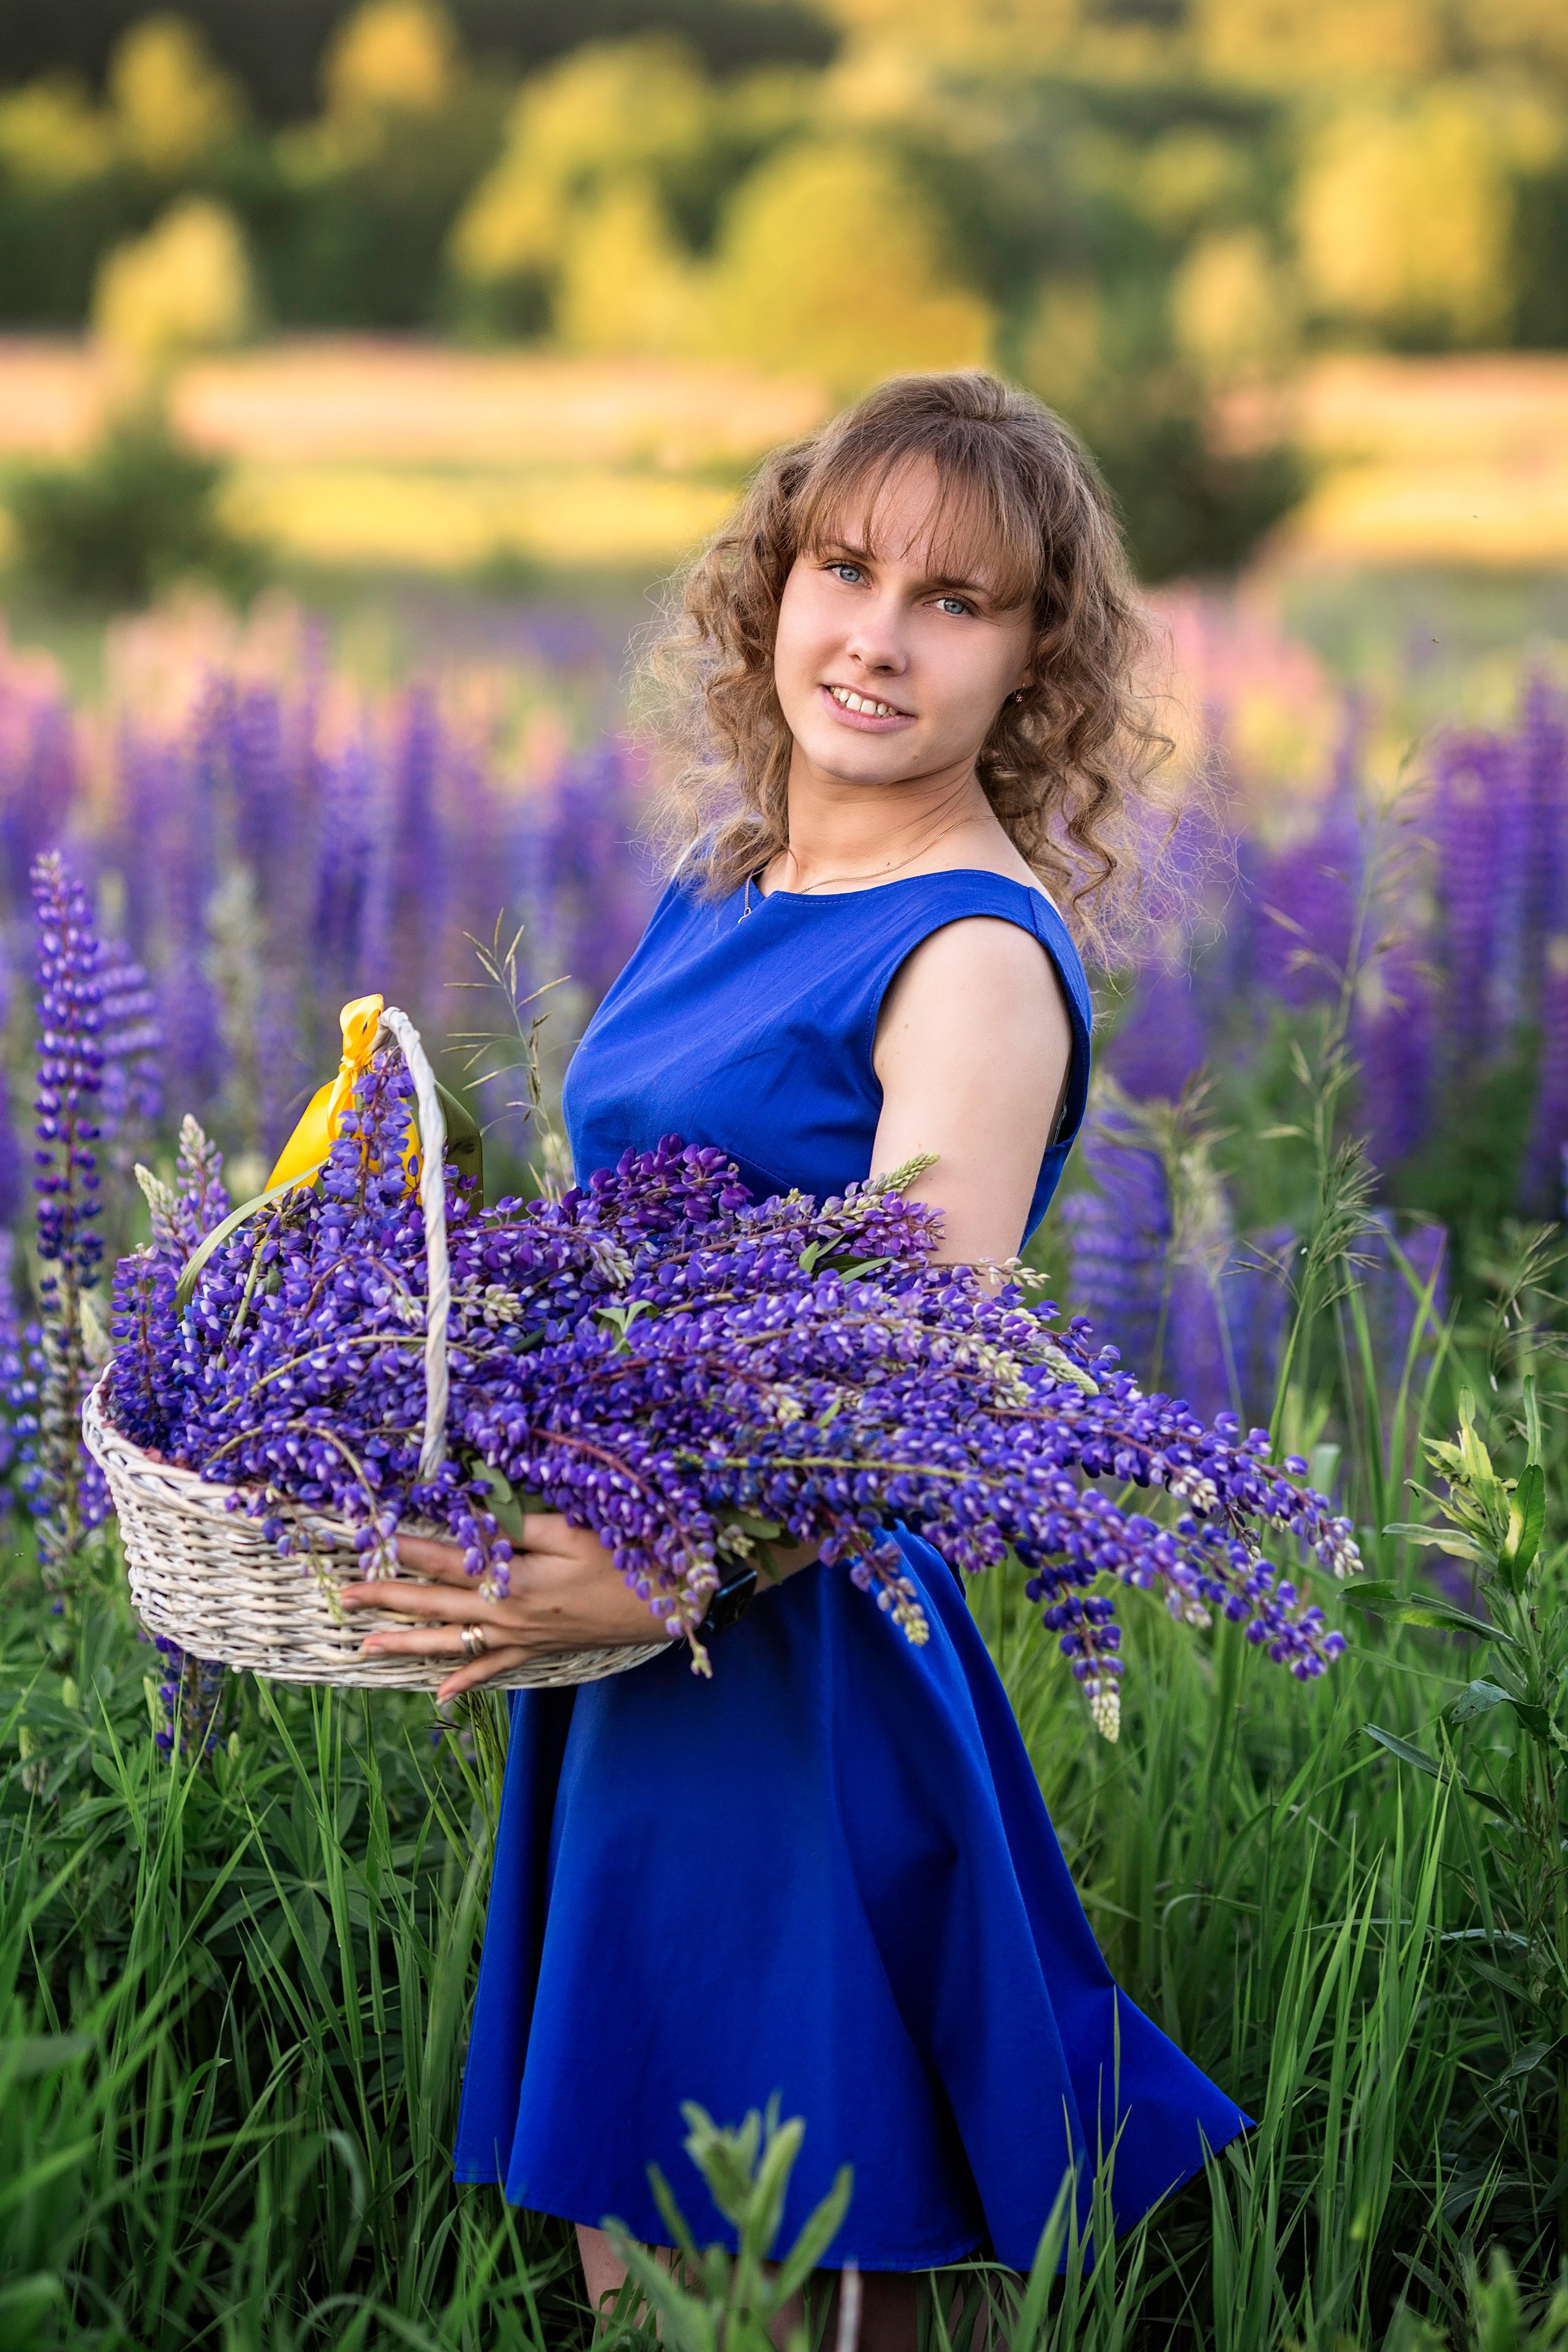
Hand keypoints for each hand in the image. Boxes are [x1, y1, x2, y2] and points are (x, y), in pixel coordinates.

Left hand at [340, 1516, 670, 1701]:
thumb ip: (519, 1526)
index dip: (405, 1548)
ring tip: (365, 1647)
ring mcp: (522, 1639)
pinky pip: (494, 1670)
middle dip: (389, 1598)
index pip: (446, 1559)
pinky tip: (439, 1695)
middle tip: (347, 1596)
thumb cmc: (627, 1558)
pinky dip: (466, 1681)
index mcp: (514, 1581)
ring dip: (407, 1644)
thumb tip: (470, 1516)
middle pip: (437, 1604)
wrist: (672, 1605)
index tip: (366, 1538)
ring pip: (453, 1643)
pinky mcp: (540, 1651)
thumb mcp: (574, 1531)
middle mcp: (509, 1616)